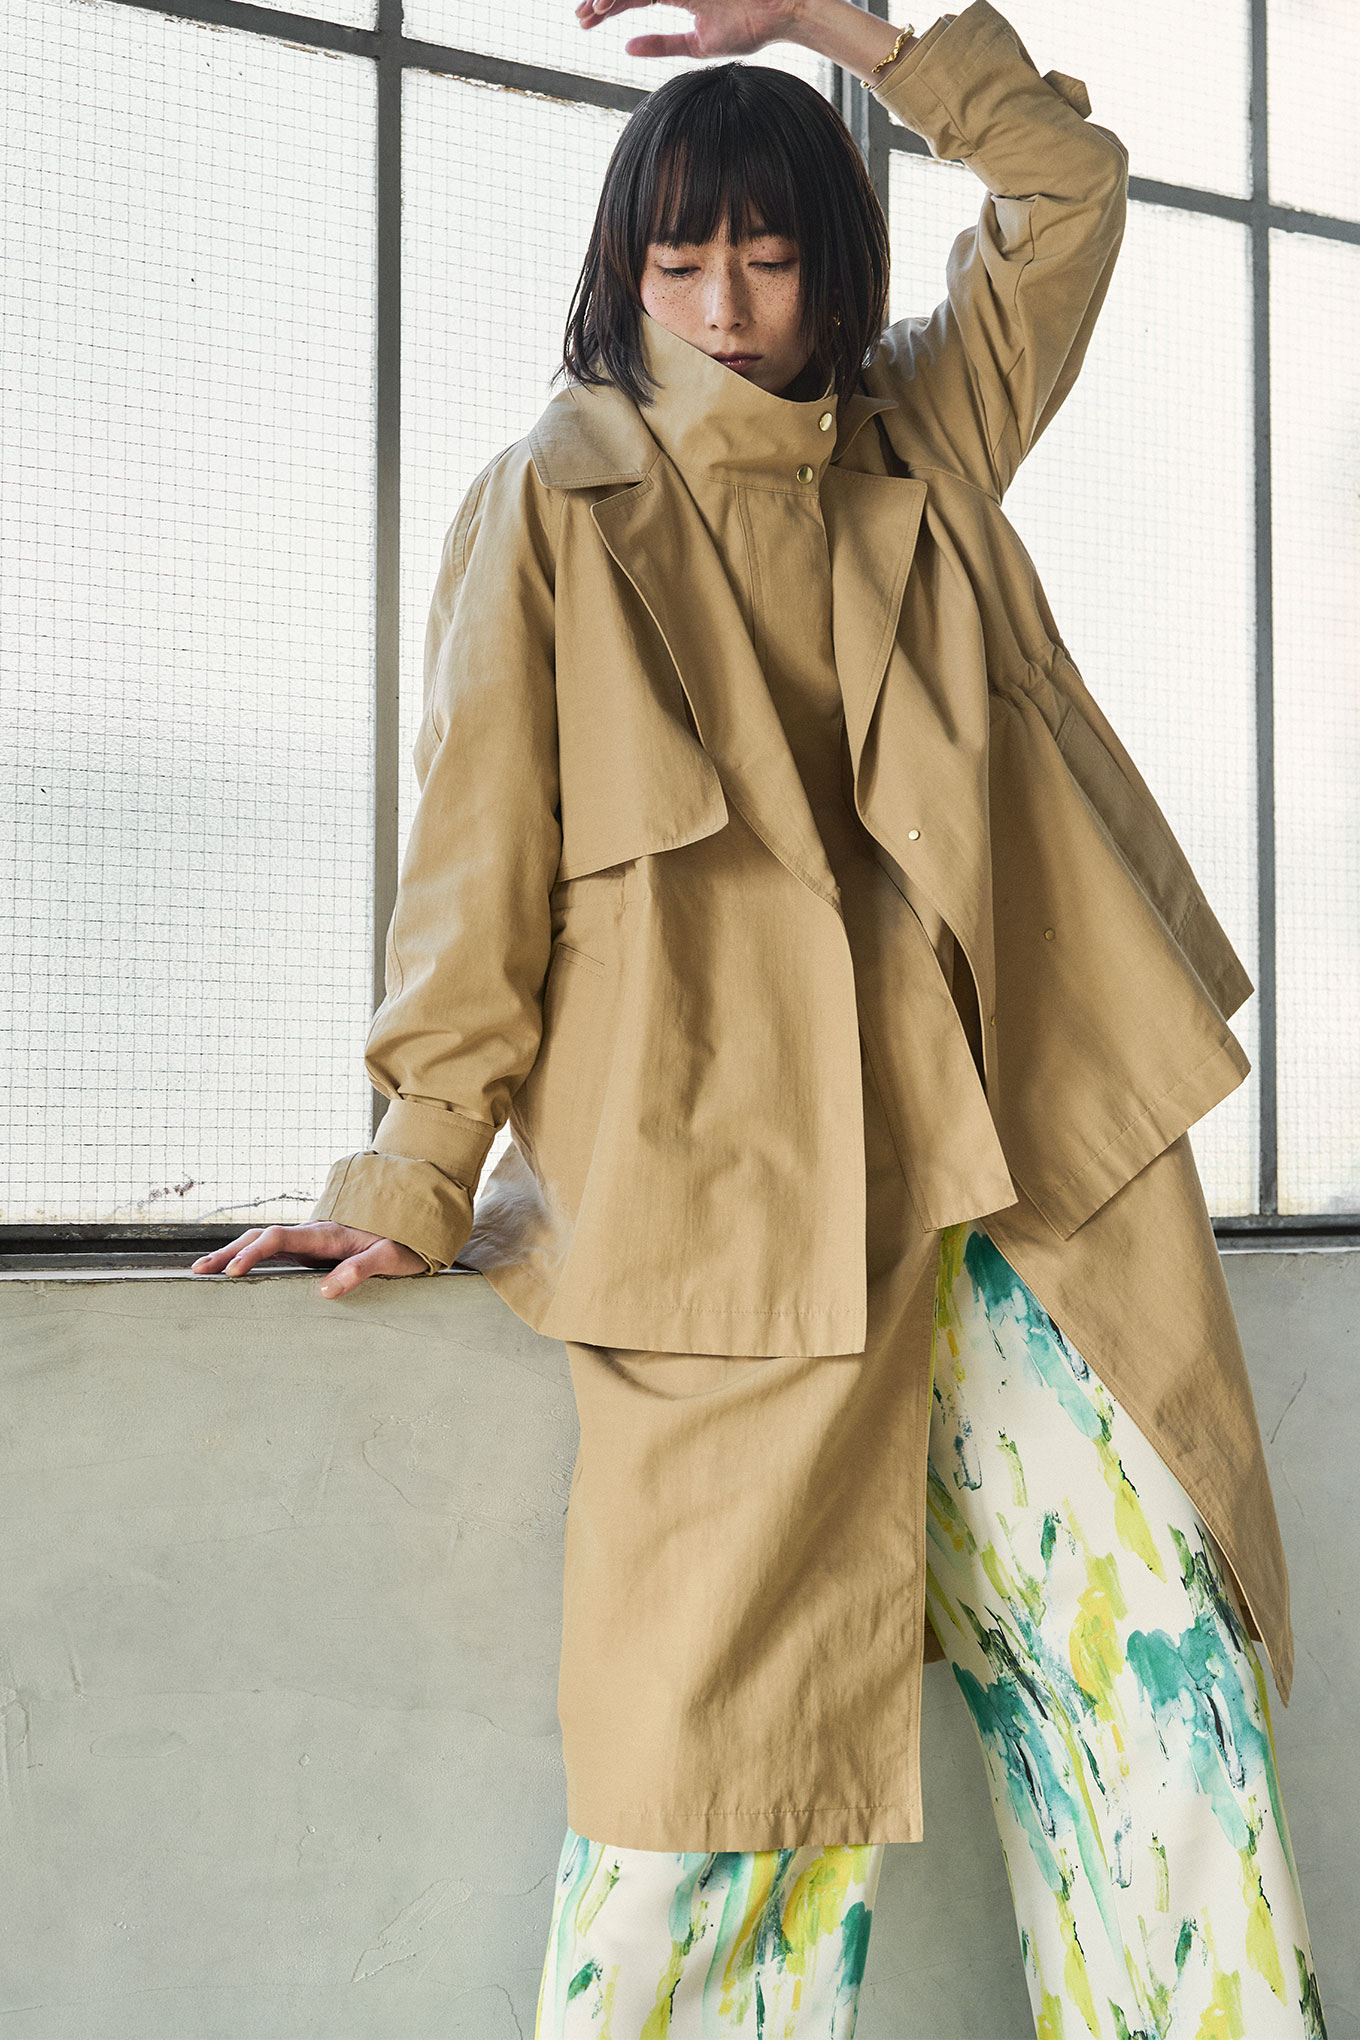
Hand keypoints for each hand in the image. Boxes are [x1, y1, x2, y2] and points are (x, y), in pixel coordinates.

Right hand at [190, 1222, 427, 1298]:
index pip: (280, 1238)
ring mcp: (309, 1240)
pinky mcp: (311, 1249)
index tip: (233, 1272)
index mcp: (326, 1234)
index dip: (254, 1253)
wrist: (415, 1222)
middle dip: (229, 1252)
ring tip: (203, 1270)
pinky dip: (249, 1256)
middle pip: (261, 1236)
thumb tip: (326, 1290)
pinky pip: (273, 1249)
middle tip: (200, 1272)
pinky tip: (234, 1269)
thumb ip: (361, 1270)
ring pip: (262, 1240)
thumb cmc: (404, 1242)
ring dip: (233, 1253)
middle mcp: (312, 1233)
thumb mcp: (390, 1259)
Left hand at [572, 0, 805, 61]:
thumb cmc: (749, 28)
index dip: (607, 7)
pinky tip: (608, 2)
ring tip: (590, 10)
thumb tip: (625, 49)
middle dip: (600, 0)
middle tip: (579, 17)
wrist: (782, 12)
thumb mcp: (696, 44)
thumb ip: (661, 45)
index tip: (584, 21)